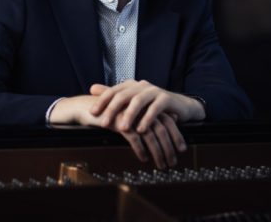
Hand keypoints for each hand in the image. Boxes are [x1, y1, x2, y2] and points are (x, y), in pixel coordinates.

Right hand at [49, 94, 186, 168]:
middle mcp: (142, 108)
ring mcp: (132, 115)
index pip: (168, 121)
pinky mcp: (121, 122)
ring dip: (158, 152)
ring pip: (151, 136)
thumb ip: (154, 114)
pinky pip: (135, 138)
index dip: (176, 135)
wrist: (88, 108)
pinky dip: (141, 150)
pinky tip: (143, 158)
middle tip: (172, 162)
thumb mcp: (134, 112)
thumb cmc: (113, 111)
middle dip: (169, 148)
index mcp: (146, 105)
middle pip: (162, 130)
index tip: (181, 149)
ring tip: (161, 165)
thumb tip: (174, 117)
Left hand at [89, 80, 205, 133]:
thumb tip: (91, 88)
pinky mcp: (166, 98)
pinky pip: (155, 108)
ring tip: (122, 128)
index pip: (113, 91)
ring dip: (129, 115)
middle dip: (112, 110)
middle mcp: (141, 85)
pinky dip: (147, 119)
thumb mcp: (131, 100)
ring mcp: (154, 90)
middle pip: (123, 95)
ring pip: (138, 101)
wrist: (179, 106)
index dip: (102, 101)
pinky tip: (141, 130)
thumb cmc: (152, 105)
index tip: (92, 113)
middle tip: (104, 124)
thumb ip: (113, 94)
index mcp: (131, 85)